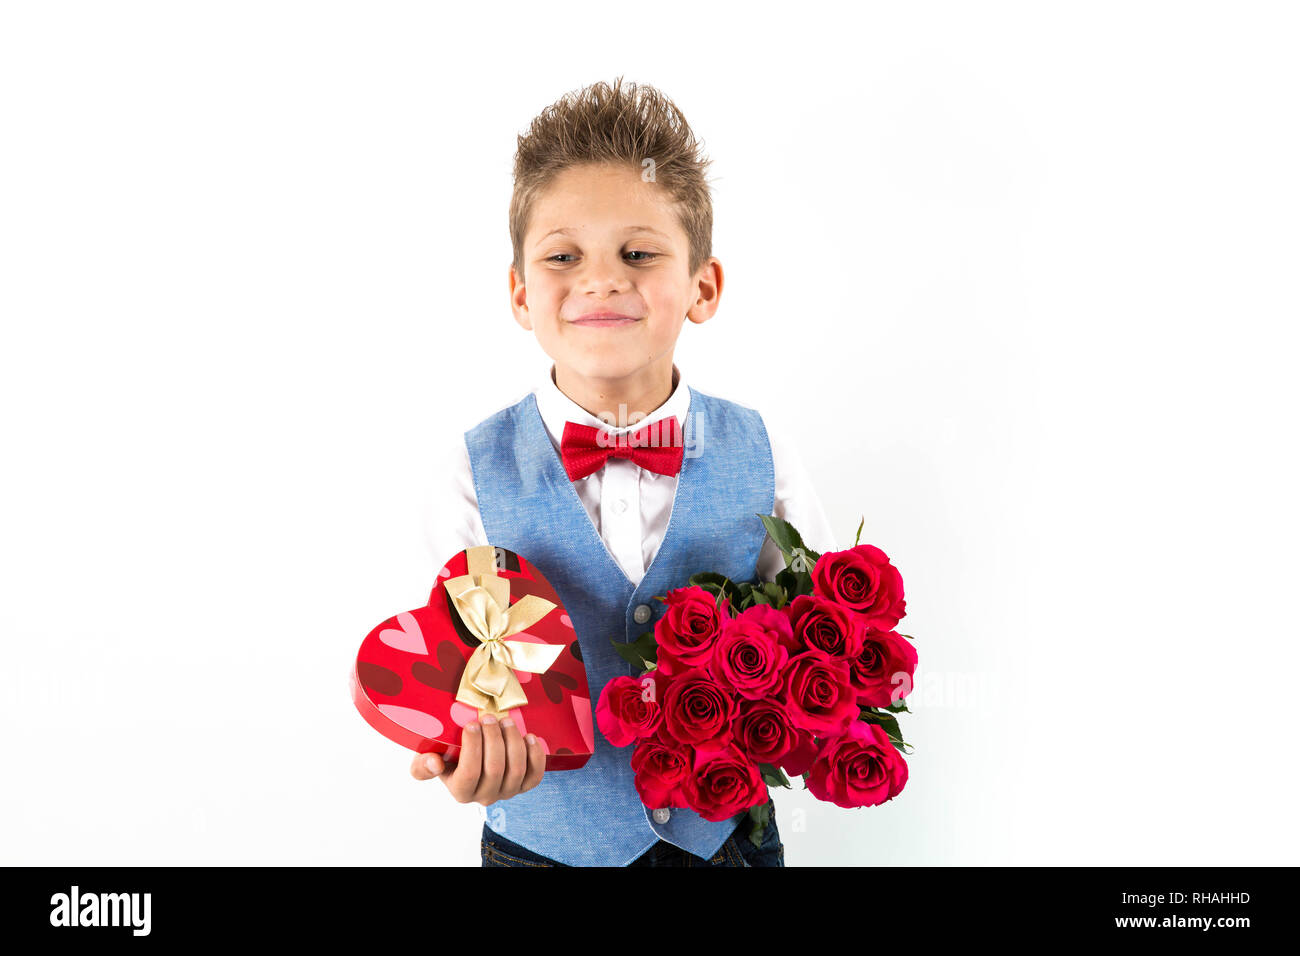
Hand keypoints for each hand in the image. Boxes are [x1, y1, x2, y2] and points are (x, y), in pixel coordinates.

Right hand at [409, 711, 545, 804]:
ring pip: (516, 770)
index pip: (469, 773)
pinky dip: (535, 756)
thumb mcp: (428, 758)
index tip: (471, 724)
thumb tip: (435, 762)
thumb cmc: (448, 756)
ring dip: (513, 741)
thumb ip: (423, 764)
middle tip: (490, 717)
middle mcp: (485, 797)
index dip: (472, 748)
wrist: (470, 759)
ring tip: (506, 721)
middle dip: (494, 739)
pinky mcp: (524, 785)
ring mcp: (506, 792)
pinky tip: (529, 737)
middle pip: (495, 770)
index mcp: (461, 791)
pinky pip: (535, 776)